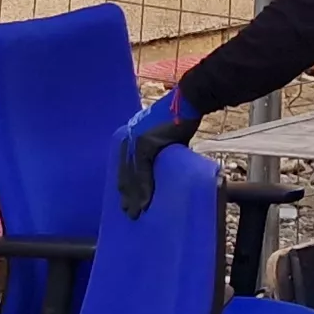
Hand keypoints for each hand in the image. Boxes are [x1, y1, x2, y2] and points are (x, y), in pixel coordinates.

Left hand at [116, 89, 200, 214]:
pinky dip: (144, 188)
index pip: (124, 164)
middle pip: (124, 171)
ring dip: (134, 195)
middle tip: (128, 213)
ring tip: (135, 213)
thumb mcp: (166, 136)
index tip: (125, 199)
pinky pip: (142, 170)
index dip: (125, 183)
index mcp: (132, 134)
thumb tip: (163, 167)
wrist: (189, 100)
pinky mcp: (145, 143)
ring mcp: (135, 139)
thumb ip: (159, 150)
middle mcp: (129, 136)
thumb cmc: (182, 116)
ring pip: (131, 174)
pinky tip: (145, 202)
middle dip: (126, 194)